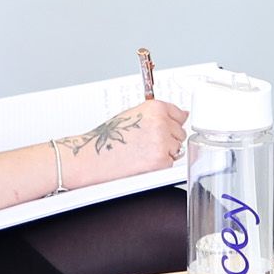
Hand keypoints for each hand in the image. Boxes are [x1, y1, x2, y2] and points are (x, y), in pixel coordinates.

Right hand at [54, 98, 189, 189]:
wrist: (92, 157)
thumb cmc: (108, 138)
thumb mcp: (133, 115)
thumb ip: (157, 114)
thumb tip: (181, 115)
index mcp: (155, 108)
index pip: (179, 114)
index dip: (171, 123)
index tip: (166, 128)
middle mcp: (161, 122)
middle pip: (180, 133)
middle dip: (168, 139)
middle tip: (146, 143)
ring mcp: (162, 142)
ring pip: (177, 149)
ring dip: (165, 152)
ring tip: (142, 152)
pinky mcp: (161, 161)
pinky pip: (170, 164)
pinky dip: (160, 165)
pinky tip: (142, 161)